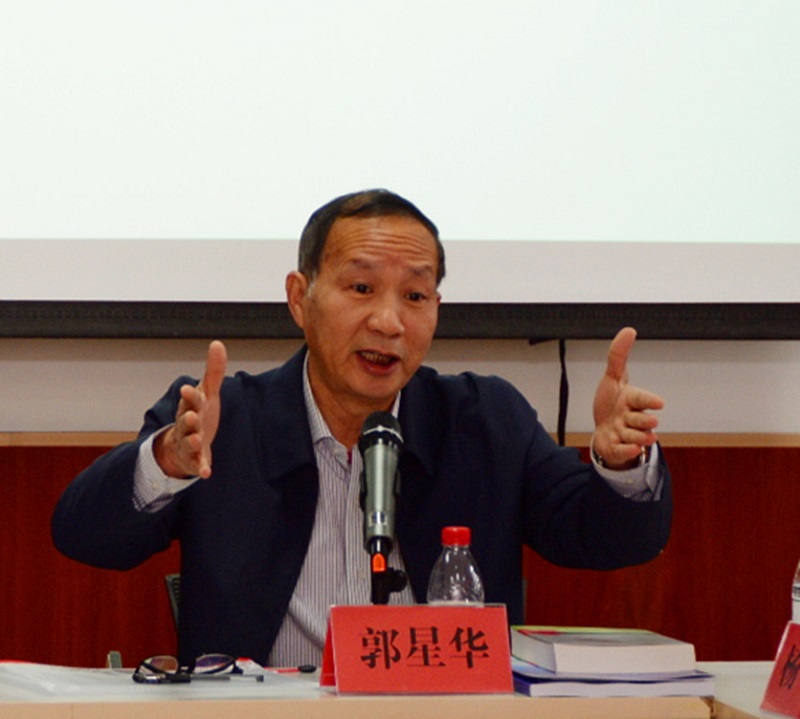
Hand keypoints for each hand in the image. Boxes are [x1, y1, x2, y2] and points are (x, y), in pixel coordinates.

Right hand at [155, 340, 226, 478]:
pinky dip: (200, 468)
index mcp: (190, 406)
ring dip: (193, 441)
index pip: (190, 399)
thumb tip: (218, 343)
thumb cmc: (198, 413)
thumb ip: (214, 371)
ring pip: (189, 442)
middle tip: (192, 416)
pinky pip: (196, 464)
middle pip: (186, 421)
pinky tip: (206, 473)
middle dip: (189, 418)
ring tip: (198, 439)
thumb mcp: (208, 393)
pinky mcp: (194, 459)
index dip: (189, 395)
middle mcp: (187, 425)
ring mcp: (189, 443)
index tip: (188, 389)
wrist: (182, 444)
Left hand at [592, 327, 663, 469]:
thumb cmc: (611, 402)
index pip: (642, 398)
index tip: (659, 402)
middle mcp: (631, 417)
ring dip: (636, 436)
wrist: (603, 430)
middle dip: (644, 420)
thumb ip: (618, 355)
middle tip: (651, 421)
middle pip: (641, 419)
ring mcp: (625, 434)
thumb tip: (630, 330)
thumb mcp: (612, 378)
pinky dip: (626, 451)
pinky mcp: (617, 448)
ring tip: (638, 436)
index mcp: (632, 399)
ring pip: (634, 436)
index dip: (649, 400)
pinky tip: (631, 449)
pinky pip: (623, 451)